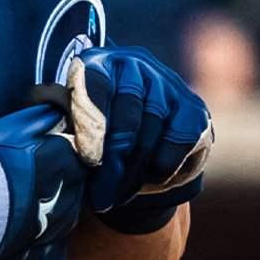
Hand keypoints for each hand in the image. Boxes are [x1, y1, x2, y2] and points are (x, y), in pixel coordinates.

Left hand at [64, 46, 212, 214]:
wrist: (146, 131)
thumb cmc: (98, 129)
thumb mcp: (76, 124)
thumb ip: (70, 132)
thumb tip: (65, 159)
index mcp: (98, 61)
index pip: (93, 87)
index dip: (90, 126)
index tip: (88, 160)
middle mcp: (136, 63)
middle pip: (125, 120)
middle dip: (111, 166)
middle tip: (99, 199)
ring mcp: (168, 84)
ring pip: (149, 139)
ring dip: (131, 177)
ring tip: (116, 196)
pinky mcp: (193, 110)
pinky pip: (173, 149)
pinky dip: (157, 172)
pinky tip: (144, 177)